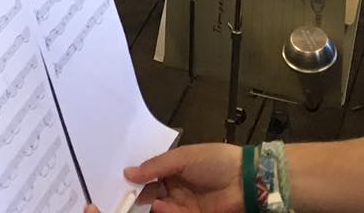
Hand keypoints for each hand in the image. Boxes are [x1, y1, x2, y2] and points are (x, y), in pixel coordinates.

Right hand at [127, 144, 242, 212]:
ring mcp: (183, 202)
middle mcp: (177, 185)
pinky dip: (165, 212)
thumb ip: (155, 166)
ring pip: (160, 206)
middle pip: (152, 191)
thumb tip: (127, 172)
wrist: (243, 180)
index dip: (136, 176)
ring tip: (141, 199)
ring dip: (150, 203)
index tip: (120, 179)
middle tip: (123, 194)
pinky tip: (159, 206)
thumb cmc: (214, 161)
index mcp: (175, 166)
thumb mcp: (182, 157)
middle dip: (138, 193)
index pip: (150, 173)